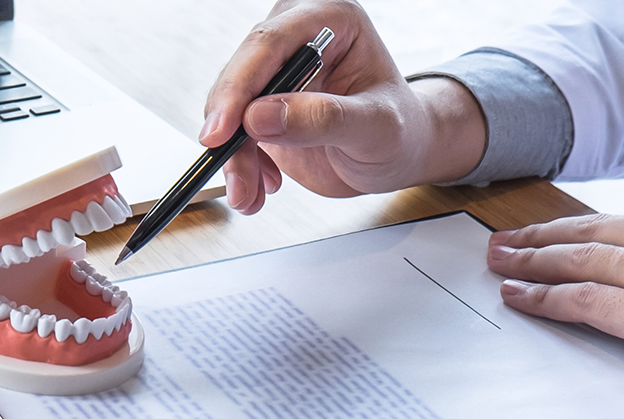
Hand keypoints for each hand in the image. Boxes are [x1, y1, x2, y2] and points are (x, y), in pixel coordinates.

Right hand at [204, 0, 486, 214]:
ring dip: (233, 155)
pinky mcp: (262, 103)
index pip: (272, 43)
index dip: (240, 85)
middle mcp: (298, 37)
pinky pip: (233, 130)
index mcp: (332, 20)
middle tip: (225, 165)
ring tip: (248, 194)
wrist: (397, 154)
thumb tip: (259, 116)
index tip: (223, 130)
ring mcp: (277, 71)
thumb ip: (324, 118)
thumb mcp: (376, 128)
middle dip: (229, 126)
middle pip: (242, 72)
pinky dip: (239, 163)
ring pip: (231, 107)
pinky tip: (261, 185)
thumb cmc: (400, 131)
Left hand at [487, 206, 623, 418]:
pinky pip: (585, 302)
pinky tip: (521, 298)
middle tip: (512, 240)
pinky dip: (545, 298)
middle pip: (603, 232)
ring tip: (502, 264)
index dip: (600, 229)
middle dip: (551, 236)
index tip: (572, 233)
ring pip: (583, 261)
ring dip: (534, 262)